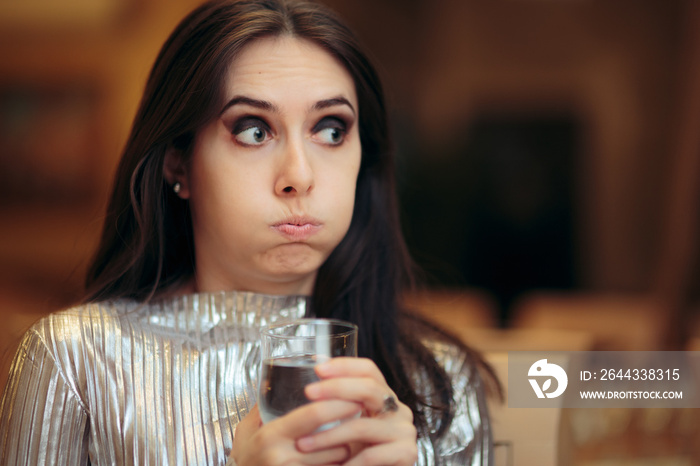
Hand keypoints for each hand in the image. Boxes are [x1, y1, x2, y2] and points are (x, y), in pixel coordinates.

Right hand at [231, 402, 360, 464]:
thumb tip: (278, 379)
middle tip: (361, 417)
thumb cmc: (245, 457)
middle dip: (349, 428)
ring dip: (346, 447)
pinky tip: (339, 459)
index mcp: (271, 434)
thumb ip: (263, 406)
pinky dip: (337, 464)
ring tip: (349, 439)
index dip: (338, 404)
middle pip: (329, 438)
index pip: (313, 414)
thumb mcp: (247, 430)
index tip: (355, 398)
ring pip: (335, 458)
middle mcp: (282, 456)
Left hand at [295, 358, 417, 465]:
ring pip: (362, 426)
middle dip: (335, 388)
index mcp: (385, 398)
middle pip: (369, 388)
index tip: (318, 369)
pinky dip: (348, 462)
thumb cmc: (358, 453)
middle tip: (309, 392)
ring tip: (303, 444)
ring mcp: (405, 431)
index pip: (369, 370)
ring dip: (328, 436)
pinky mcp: (407, 453)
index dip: (345, 365)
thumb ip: (340, 401)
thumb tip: (317, 366)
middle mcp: (399, 410)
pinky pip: (371, 455)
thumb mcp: (347, 424)